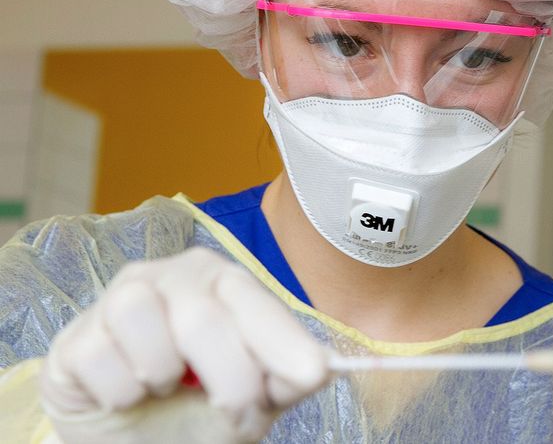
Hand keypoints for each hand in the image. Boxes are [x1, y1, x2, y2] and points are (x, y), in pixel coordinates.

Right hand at [39, 247, 329, 443]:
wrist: (132, 439)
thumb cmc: (197, 408)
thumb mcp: (253, 400)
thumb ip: (285, 381)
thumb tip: (322, 367)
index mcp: (225, 283)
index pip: (254, 299)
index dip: (281, 340)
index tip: (311, 373)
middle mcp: (174, 276)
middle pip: (203, 316)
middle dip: (229, 377)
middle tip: (234, 408)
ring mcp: (121, 296)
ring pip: (144, 322)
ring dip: (163, 375)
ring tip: (167, 387)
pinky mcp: (77, 334)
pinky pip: (99, 357)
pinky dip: (122, 392)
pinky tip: (129, 393)